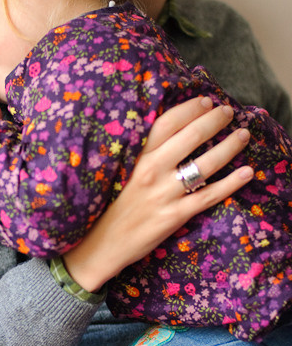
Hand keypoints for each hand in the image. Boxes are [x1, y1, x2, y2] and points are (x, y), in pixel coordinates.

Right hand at [64, 98, 253, 291]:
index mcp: (136, 157)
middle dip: (215, 120)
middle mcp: (151, 171)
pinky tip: (247, 173)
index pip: (166, 122)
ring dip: (229, 147)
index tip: (205, 100)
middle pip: (191, 137)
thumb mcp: (119, 172)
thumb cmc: (109, 206)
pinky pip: (209, 195)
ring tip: (243, 136)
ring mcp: (164, 194)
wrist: (99, 244)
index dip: (189, 108)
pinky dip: (231, 183)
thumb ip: (141, 153)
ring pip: (205, 164)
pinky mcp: (174, 216)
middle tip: (228, 112)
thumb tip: (169, 132)